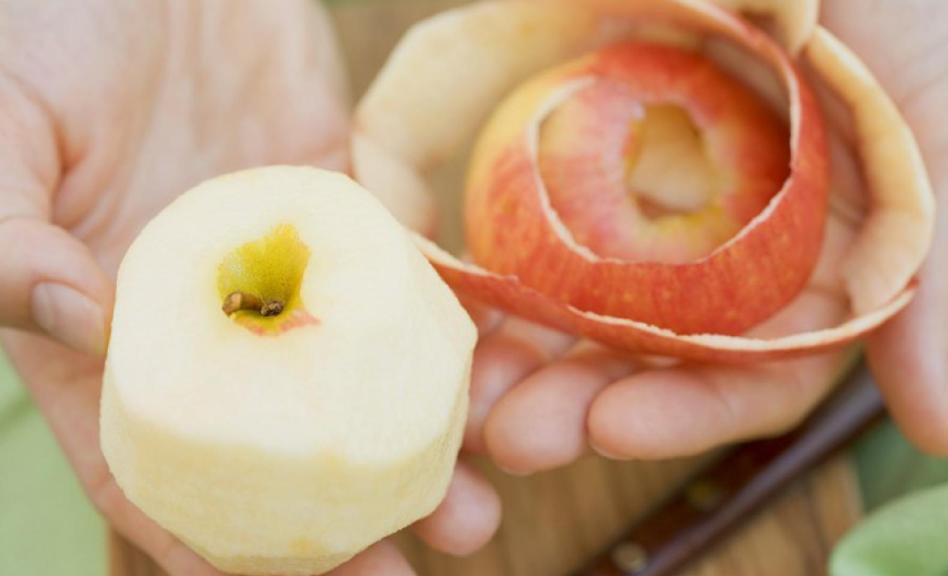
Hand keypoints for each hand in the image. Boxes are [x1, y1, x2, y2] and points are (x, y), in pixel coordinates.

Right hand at [0, 1, 497, 573]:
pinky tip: (503, 371)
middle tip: (426, 556)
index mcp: (109, 326)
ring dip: (425, 437)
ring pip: (363, 369)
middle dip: (352, 511)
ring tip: (486, 496)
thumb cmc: (37, 26)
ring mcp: (288, 256)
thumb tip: (68, 323)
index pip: (158, 464)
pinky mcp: (349, 195)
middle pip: (286, 440)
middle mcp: (212, 310)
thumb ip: (2, 236)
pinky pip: (410, 269)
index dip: (213, 539)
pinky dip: (455, 323)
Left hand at [468, 0, 947, 471]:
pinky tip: (456, 289)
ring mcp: (658, 205)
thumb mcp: (934, 144)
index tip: (612, 427)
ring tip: (471, 389)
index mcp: (808, 276)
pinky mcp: (601, 146)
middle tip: (510, 434)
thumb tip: (941, 434)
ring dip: (524, 351)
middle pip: (647, 354)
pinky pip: (543, 211)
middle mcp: (725, 255)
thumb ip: (923, 284)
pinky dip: (501, 257)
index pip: (745, 376)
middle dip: (577, 400)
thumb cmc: (911, 15)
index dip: (683, 412)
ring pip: (585, 300)